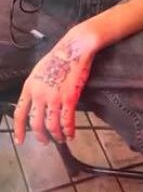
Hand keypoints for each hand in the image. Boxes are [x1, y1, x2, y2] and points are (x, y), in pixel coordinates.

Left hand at [13, 25, 99, 144]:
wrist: (75, 49)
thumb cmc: (59, 57)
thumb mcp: (39, 72)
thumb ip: (36, 88)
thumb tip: (37, 102)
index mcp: (29, 87)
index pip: (20, 113)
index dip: (19, 130)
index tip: (20, 140)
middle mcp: (39, 95)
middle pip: (36, 123)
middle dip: (41, 136)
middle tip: (45, 142)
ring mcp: (54, 98)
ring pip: (51, 125)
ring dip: (56, 136)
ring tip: (61, 139)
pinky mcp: (70, 98)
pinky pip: (67, 120)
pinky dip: (68, 130)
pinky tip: (71, 134)